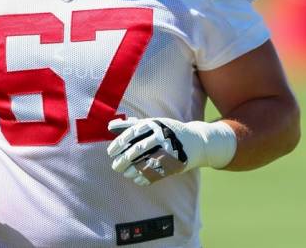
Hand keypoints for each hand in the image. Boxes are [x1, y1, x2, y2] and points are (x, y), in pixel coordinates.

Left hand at [106, 117, 235, 185]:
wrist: (195, 141)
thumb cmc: (167, 131)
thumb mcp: (152, 124)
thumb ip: (131, 125)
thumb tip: (109, 126)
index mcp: (154, 124)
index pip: (132, 133)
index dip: (119, 143)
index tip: (110, 152)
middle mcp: (161, 136)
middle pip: (138, 149)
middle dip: (124, 159)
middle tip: (115, 166)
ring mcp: (169, 150)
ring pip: (147, 162)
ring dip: (133, 170)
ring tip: (125, 173)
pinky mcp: (176, 163)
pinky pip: (158, 172)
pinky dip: (146, 177)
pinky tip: (137, 180)